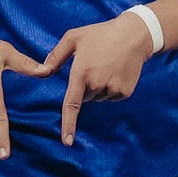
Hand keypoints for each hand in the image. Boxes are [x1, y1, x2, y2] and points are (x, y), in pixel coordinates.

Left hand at [34, 15, 157, 145]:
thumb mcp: (74, 37)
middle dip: (85, 86)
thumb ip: (55, 56)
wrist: (134, 35)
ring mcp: (112, 89)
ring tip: (106, 65)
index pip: (72, 104)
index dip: (68, 124)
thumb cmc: (101, 34)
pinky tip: (115, 71)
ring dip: (98, 86)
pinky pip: (111, 96)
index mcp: (82, 73)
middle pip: (85, 97)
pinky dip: (111, 87)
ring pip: (98, 97)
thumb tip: (43, 72)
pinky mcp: (124, 92)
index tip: (67, 141)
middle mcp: (97, 84)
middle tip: (94, 65)